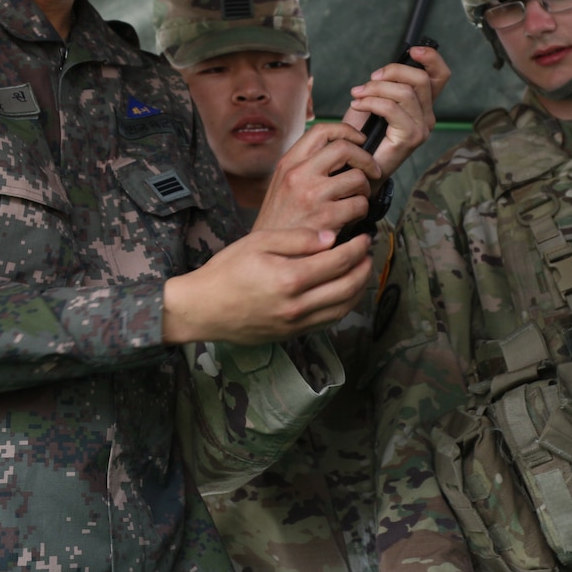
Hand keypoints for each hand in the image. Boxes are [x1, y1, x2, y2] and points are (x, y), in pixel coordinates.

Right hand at [161, 228, 372, 344]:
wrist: (202, 309)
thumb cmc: (226, 271)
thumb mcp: (258, 242)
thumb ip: (297, 238)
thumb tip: (331, 238)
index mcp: (290, 278)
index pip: (339, 261)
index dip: (357, 248)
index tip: (364, 237)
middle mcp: (297, 305)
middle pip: (348, 287)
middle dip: (364, 268)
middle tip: (368, 253)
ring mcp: (296, 323)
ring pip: (343, 308)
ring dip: (359, 289)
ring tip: (363, 271)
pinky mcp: (292, 334)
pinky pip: (328, 322)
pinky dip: (344, 306)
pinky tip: (346, 293)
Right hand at [251, 121, 381, 232]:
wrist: (269, 255)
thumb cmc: (280, 222)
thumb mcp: (282, 185)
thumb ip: (304, 166)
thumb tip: (338, 153)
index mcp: (288, 163)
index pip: (322, 130)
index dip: (347, 131)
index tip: (359, 140)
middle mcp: (299, 174)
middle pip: (344, 148)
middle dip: (366, 158)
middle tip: (372, 170)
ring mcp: (312, 195)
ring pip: (357, 178)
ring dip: (364, 189)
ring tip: (356, 199)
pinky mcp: (326, 217)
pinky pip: (359, 204)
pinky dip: (362, 211)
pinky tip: (352, 217)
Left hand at [341, 44, 449, 188]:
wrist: (357, 165)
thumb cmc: (364, 133)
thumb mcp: (376, 100)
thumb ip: (388, 84)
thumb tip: (388, 69)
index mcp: (422, 104)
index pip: (440, 76)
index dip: (431, 58)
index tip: (412, 50)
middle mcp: (427, 116)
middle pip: (420, 78)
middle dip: (391, 72)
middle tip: (369, 80)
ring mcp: (421, 128)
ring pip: (404, 92)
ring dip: (375, 88)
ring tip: (357, 95)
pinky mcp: (410, 137)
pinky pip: (391, 108)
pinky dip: (370, 102)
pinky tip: (357, 105)